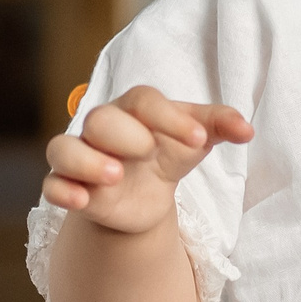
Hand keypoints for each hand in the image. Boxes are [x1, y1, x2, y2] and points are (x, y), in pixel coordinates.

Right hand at [40, 85, 251, 233]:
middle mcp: (103, 128)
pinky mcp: (70, 187)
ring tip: (114, 176)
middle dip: (122, 134)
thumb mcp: (196, 138)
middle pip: (100, 119)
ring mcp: (82, 157)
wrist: (148, 194)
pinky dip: (62, 191)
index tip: (201, 140)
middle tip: (147, 151)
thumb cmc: (170, 152)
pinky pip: (52, 185)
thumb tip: (247, 129)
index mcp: (136, 109)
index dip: (170, 117)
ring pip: (64, 149)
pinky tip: (82, 201)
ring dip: (85, 160)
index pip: (144, 100)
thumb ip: (220, 125)